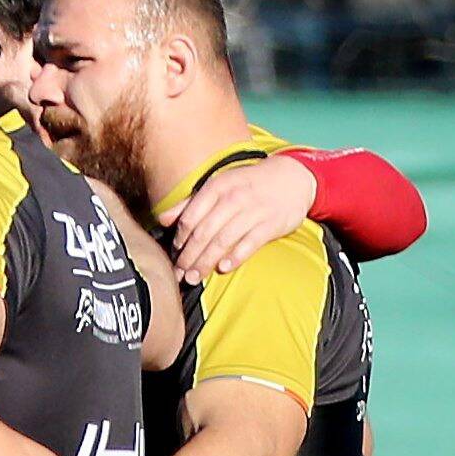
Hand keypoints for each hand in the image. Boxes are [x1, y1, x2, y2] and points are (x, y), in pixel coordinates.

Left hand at [169, 148, 324, 276]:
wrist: (292, 178)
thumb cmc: (248, 185)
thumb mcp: (219, 186)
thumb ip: (190, 204)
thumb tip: (162, 220)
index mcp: (217, 188)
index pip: (191, 217)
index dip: (179, 238)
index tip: (173, 253)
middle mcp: (234, 199)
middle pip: (203, 233)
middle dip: (188, 256)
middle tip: (178, 274)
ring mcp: (254, 211)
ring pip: (223, 241)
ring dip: (205, 262)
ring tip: (194, 277)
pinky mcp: (271, 224)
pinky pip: (249, 244)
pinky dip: (235, 257)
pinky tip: (222, 268)